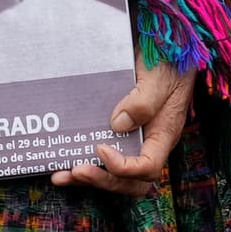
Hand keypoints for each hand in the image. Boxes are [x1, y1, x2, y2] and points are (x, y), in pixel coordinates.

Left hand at [53, 61, 193, 198]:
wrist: (169, 50)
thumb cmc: (167, 63)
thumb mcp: (159, 78)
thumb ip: (143, 102)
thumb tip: (118, 124)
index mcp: (163, 134)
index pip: (148, 167)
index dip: (123, 167)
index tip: (101, 148)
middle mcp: (149, 144)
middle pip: (131, 181)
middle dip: (102, 180)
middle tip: (76, 170)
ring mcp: (135, 141)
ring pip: (116, 175)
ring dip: (89, 178)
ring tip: (61, 175)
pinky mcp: (121, 133)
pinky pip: (105, 158)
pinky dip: (85, 163)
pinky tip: (63, 163)